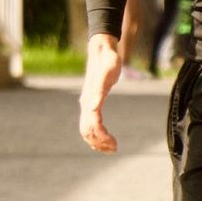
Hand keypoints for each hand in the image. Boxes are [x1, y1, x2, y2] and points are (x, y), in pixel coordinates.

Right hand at [78, 32, 124, 152]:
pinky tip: (105, 140)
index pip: (93, 124)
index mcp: (90, 98)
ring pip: (86, 130)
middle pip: (88, 130)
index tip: (114, 144)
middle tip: (115, 148)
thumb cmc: (109, 60)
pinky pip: (89, 124)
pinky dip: (95, 135)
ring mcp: (87, 104)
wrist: (102, 51)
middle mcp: (86, 103)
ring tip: (112, 147)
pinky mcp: (90, 103)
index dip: (102, 136)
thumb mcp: (109, 71)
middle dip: (100, 142)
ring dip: (97, 141)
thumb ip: (100, 88)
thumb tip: (92, 107)